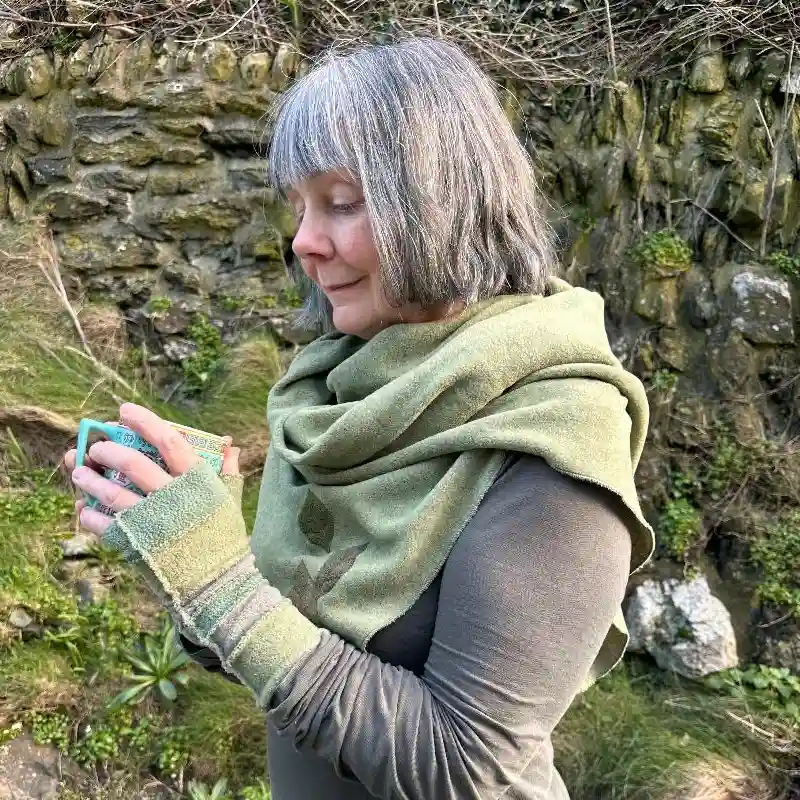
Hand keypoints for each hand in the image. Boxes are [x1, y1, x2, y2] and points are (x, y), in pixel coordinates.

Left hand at [65, 403, 238, 536]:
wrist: (217, 585)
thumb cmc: (223, 539)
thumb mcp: (229, 501)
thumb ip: (227, 470)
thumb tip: (229, 443)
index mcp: (198, 480)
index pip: (168, 440)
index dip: (144, 422)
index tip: (124, 411)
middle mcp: (173, 496)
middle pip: (132, 462)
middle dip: (107, 450)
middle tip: (96, 448)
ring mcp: (152, 521)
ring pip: (111, 492)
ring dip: (89, 480)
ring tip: (79, 472)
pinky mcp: (136, 544)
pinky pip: (104, 525)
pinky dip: (90, 515)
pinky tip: (84, 509)